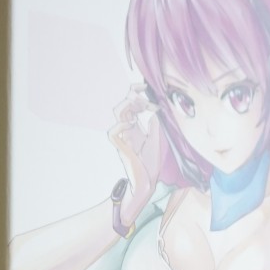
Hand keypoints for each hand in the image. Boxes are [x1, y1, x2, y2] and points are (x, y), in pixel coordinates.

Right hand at [108, 86, 163, 216]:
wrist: (147, 182)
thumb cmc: (150, 164)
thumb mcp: (156, 140)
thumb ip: (154, 126)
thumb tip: (154, 113)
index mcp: (134, 128)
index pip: (130, 104)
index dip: (135, 92)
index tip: (146, 87)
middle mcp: (127, 130)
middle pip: (122, 104)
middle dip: (134, 96)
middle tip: (147, 99)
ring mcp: (123, 138)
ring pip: (117, 114)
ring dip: (129, 106)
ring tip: (142, 108)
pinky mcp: (121, 148)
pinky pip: (113, 133)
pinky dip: (121, 125)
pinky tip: (132, 124)